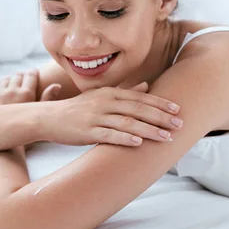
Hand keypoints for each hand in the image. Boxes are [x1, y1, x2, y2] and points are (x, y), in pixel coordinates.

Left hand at [0, 68, 58, 152]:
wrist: (5, 146)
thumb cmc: (26, 133)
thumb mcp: (40, 115)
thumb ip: (48, 99)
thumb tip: (57, 85)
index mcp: (26, 94)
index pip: (30, 75)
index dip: (33, 72)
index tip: (34, 72)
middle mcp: (12, 92)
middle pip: (17, 75)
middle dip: (22, 75)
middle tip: (24, 77)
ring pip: (5, 80)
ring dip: (10, 80)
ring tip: (14, 84)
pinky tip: (2, 89)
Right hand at [40, 84, 181, 146]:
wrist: (49, 118)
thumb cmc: (77, 108)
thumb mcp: (101, 96)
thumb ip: (124, 91)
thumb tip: (146, 85)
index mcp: (110, 93)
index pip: (140, 97)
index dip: (160, 103)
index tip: (177, 109)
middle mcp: (105, 102)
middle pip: (138, 109)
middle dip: (161, 117)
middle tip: (179, 125)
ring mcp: (96, 117)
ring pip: (128, 123)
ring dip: (149, 130)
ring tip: (166, 138)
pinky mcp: (87, 131)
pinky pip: (109, 135)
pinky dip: (125, 138)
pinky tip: (138, 143)